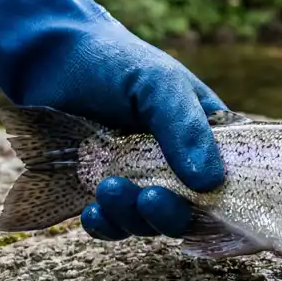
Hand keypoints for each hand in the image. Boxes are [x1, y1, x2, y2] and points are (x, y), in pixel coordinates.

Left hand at [0, 0, 222, 239]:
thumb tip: (210, 182)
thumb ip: (187, 129)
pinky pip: (113, 223)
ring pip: (150, 220)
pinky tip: (93, 211)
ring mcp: (140, 180)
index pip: (231, 181)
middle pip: (190, 211)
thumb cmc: (116, 62)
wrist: (50, 56)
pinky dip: (107, 224)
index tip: (210, 209)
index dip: (226, 202)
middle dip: (170, 214)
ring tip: (108, 189)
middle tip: (151, 198)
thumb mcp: (160, 85)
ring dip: (133, 216)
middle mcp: (177, 164)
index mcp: (205, 137)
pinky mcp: (104, 190)